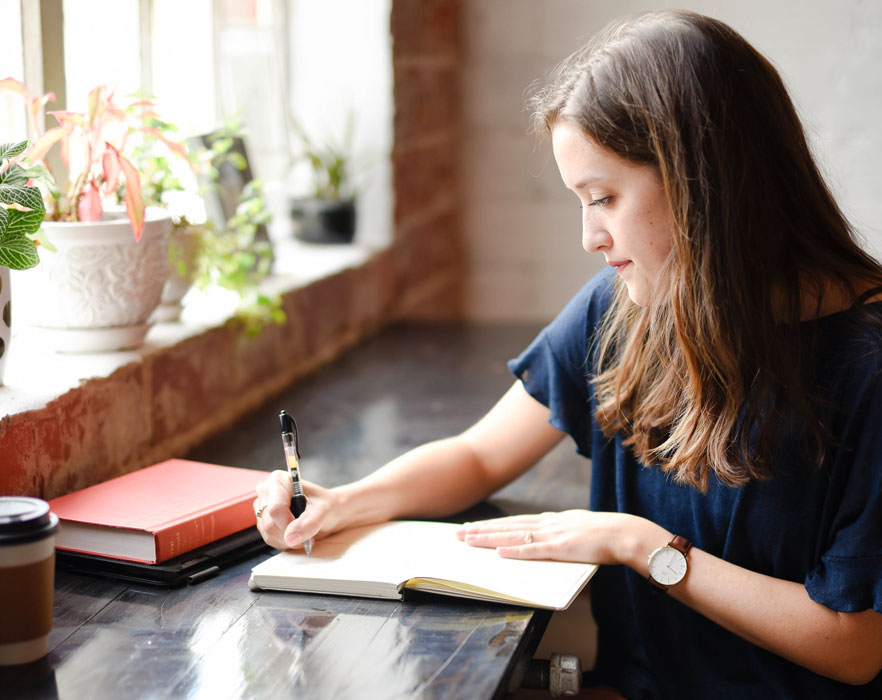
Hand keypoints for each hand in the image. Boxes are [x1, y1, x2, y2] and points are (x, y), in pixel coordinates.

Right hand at [254, 471, 340, 550]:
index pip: (276, 508)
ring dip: (289, 540)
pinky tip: (297, 535)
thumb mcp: (324, 510)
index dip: (289, 523)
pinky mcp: (263, 521)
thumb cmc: (326, 505)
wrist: (328, 511)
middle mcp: (266, 491)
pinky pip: (270, 539)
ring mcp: (262, 507)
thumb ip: (309, 523)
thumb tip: (290, 538)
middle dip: (291, 533)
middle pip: (270, 523)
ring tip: (304, 532)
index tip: (304, 527)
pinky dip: (286, 542)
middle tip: (308, 531)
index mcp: (279, 480)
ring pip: (269, 533)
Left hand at [456, 509, 642, 564]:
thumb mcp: (576, 529)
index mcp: (551, 520)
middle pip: (507, 526)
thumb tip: (546, 540)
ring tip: (469, 540)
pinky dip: (514, 551)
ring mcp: (553, 535)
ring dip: (489, 538)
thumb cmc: (604, 535)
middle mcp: (547, 524)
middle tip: (458, 534)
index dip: (492, 525)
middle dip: (481, 530)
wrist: (623, 533)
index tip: (473, 527)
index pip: (515, 521)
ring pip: (514, 535)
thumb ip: (559, 534)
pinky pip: (533, 550)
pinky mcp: (561, 548)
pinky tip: (499, 552)